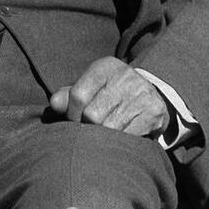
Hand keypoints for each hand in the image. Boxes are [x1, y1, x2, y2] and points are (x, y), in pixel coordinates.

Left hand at [49, 56, 169, 137]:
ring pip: (109, 128)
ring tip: (105, 135)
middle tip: (91, 131)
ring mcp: (141, 93)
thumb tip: (55, 104)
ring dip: (104, 138)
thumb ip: (69, 96)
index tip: (76, 121)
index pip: (78, 95)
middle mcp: (125, 76)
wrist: (151, 97)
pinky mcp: (154, 111)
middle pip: (92, 114)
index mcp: (105, 67)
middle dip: (88, 128)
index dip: (72, 115)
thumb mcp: (90, 89)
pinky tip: (121, 138)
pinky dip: (121, 142)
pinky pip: (128, 136)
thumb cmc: (110, 95)